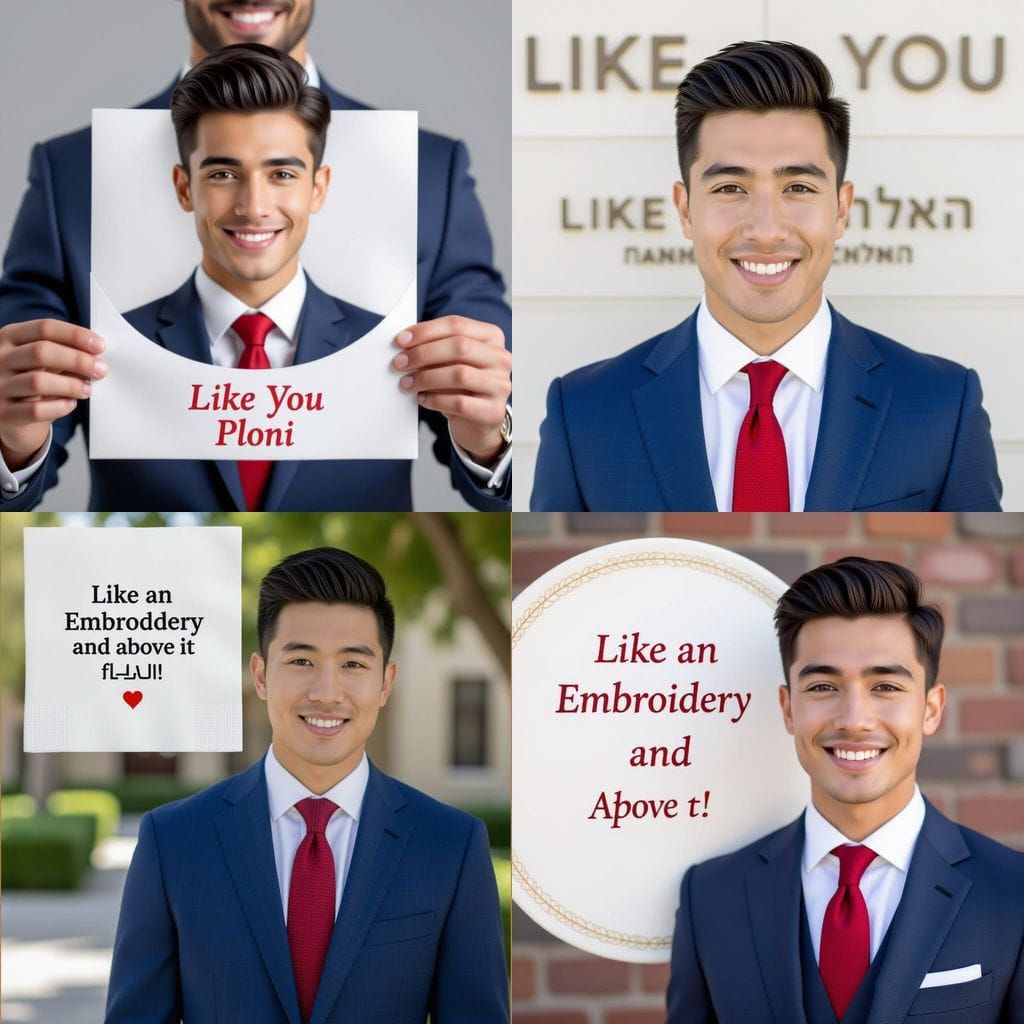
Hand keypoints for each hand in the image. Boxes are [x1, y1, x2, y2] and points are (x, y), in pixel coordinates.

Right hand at [0, 319, 106, 469]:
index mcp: (9, 337)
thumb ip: (63, 353)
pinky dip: (59, 406)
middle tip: (100, 370)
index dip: (75, 335)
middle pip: (41, 352)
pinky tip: (71, 404)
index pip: (44, 328)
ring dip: (71, 385)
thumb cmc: (31, 380)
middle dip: (78, 360)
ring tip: (87, 390)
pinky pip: (36, 410)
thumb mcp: (41, 361)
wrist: (9, 413)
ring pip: (38, 382)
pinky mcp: (3, 413)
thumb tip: (96, 353)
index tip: (100, 346)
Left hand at [393, 316, 510, 463]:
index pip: (457, 325)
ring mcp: (500, 385)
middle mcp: (501, 359)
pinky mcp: (493, 411)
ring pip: (459, 374)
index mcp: (492, 337)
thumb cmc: (462, 387)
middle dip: (424, 353)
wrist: (478, 423)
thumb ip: (436, 348)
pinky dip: (435, 400)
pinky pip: (459, 402)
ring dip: (426, 378)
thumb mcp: (451, 362)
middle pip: (460, 347)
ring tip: (407, 383)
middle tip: (399, 362)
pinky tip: (422, 399)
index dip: (426, 331)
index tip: (401, 340)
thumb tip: (405, 345)